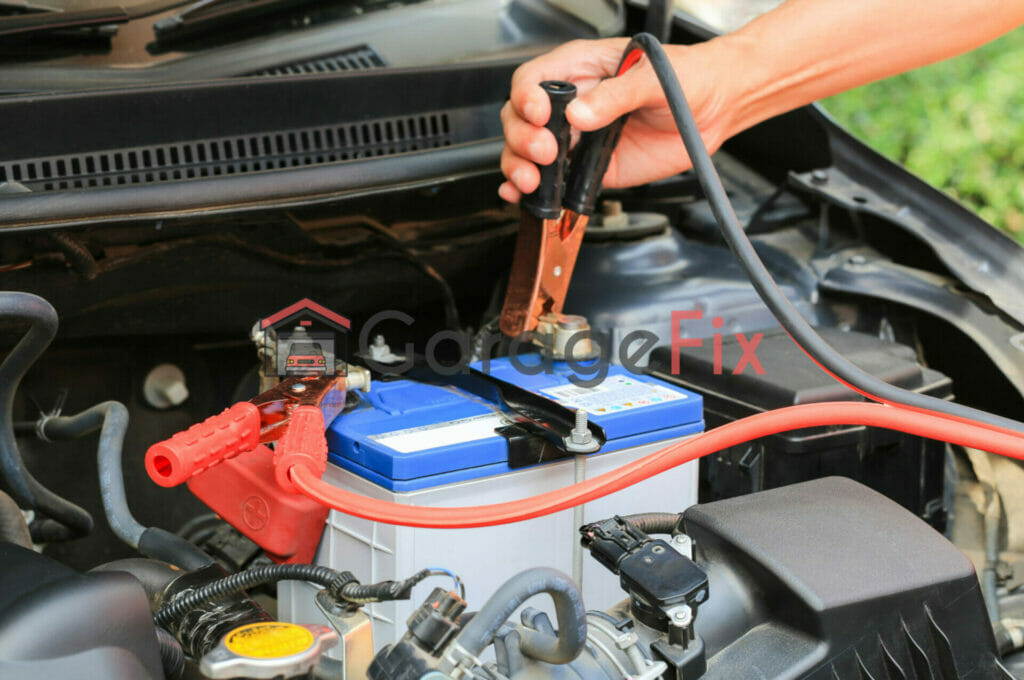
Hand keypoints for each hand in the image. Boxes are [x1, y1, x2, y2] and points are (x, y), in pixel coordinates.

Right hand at [498, 37, 735, 202]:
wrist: (714, 108)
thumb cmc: (686, 78)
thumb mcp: (654, 77)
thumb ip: (616, 95)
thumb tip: (580, 114)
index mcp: (581, 69)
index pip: (534, 80)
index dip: (527, 98)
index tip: (540, 115)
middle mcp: (572, 104)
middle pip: (520, 118)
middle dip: (522, 138)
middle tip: (545, 152)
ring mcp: (577, 138)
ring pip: (527, 152)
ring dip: (520, 167)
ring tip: (532, 180)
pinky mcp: (589, 168)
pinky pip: (553, 181)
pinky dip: (533, 191)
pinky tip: (522, 195)